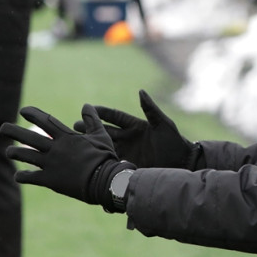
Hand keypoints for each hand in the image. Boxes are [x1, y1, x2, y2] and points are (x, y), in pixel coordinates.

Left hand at [3, 104, 134, 211]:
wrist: (104, 180)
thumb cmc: (104, 157)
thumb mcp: (100, 136)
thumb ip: (92, 120)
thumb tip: (87, 105)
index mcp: (67, 137)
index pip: (46, 121)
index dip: (33, 114)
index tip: (23, 110)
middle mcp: (55, 149)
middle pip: (29, 138)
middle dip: (14, 131)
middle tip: (3, 128)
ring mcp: (51, 164)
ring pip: (26, 156)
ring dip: (15, 152)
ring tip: (8, 151)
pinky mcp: (49, 180)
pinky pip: (30, 177)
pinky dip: (22, 176)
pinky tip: (18, 176)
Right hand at [74, 90, 196, 168]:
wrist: (181, 164)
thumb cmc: (174, 142)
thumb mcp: (163, 124)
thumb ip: (151, 109)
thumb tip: (141, 91)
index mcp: (135, 126)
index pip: (115, 116)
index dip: (102, 112)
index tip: (88, 107)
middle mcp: (128, 138)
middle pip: (105, 131)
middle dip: (90, 128)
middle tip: (75, 125)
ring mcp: (126, 152)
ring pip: (104, 146)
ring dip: (91, 144)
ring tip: (76, 142)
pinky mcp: (126, 165)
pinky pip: (110, 161)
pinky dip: (100, 160)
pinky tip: (87, 160)